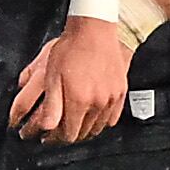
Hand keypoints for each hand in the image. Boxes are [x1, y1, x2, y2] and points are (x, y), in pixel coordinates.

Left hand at [12, 15, 127, 143]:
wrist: (94, 30)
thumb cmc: (70, 49)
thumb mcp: (52, 76)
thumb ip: (52, 105)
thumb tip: (47, 127)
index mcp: (79, 101)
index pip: (69, 134)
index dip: (56, 139)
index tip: (47, 137)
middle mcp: (97, 103)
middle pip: (83, 133)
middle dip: (68, 135)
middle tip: (58, 131)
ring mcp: (112, 99)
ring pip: (97, 128)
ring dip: (84, 130)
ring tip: (73, 123)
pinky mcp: (121, 92)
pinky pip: (112, 118)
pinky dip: (100, 122)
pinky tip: (92, 116)